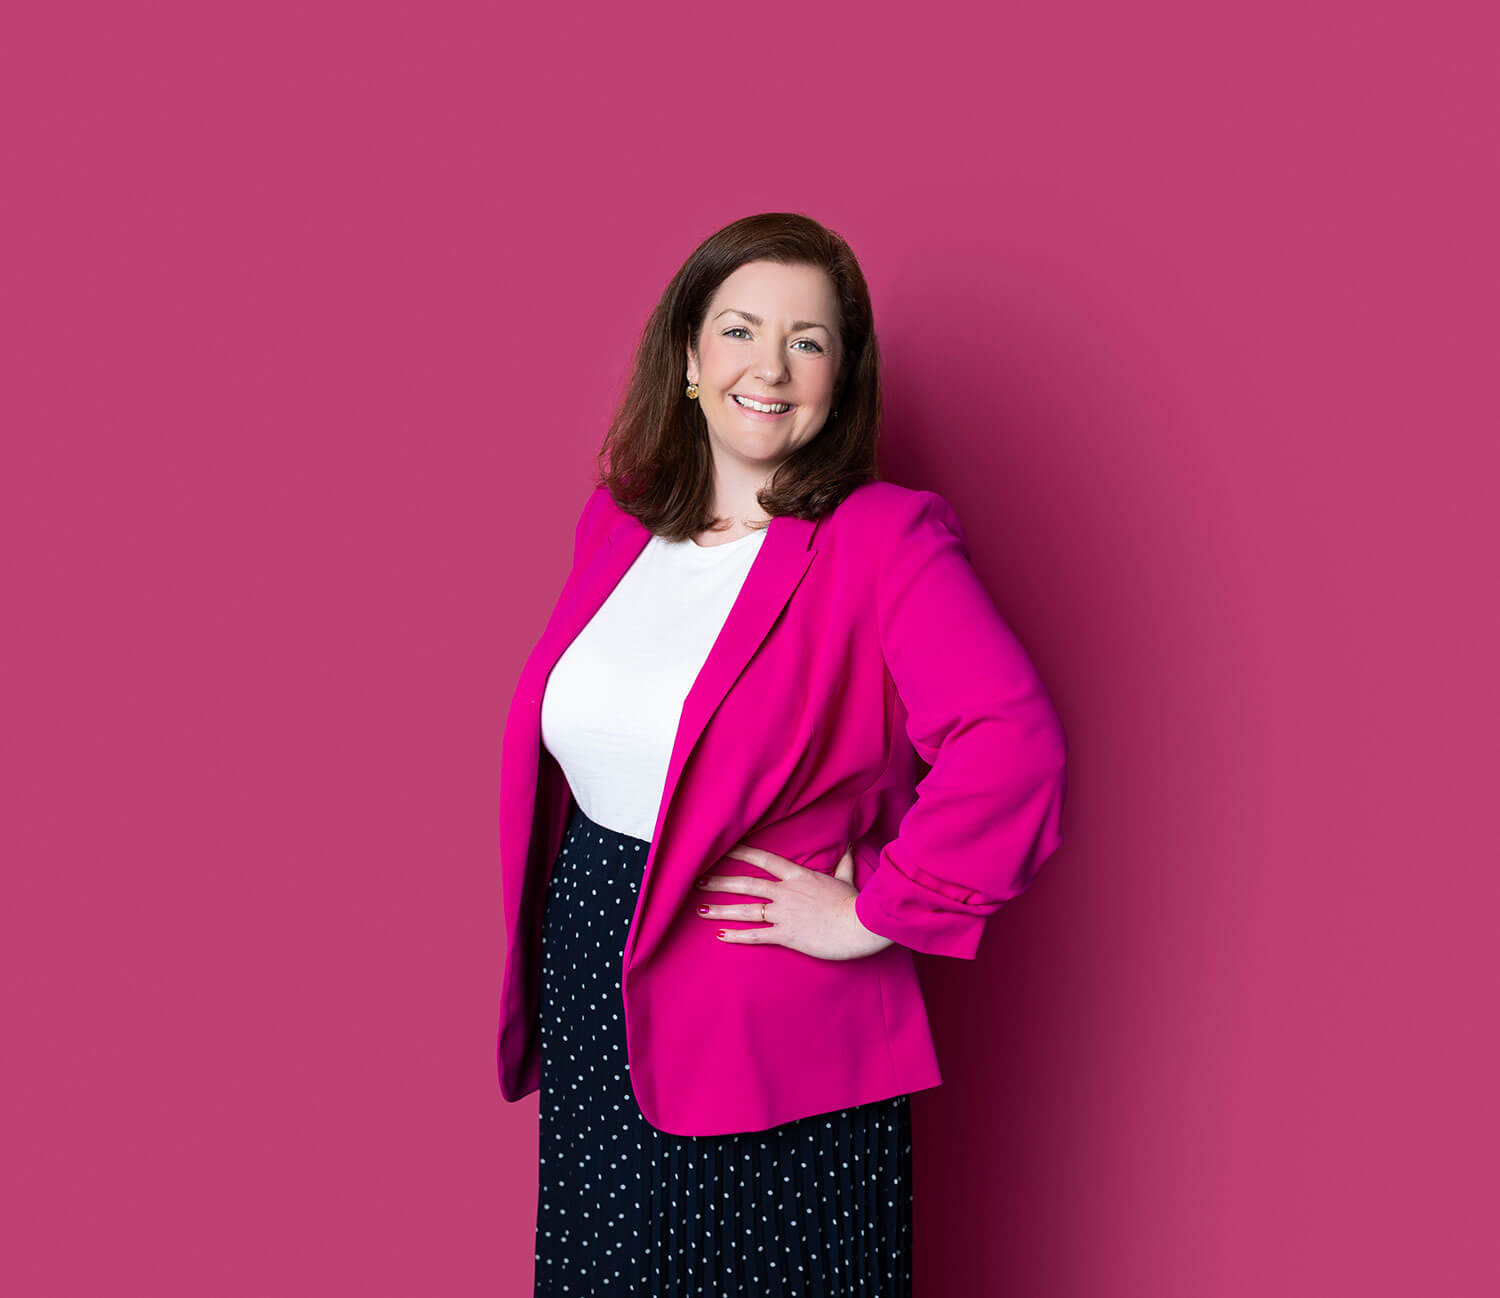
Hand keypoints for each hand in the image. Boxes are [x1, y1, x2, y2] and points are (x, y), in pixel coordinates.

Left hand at [694, 842, 894, 960]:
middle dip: (720, 882)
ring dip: (721, 910)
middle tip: (699, 881)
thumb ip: (843, 862)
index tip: (724, 848)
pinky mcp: (787, 935)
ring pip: (745, 910)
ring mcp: (784, 913)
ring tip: (701, 909)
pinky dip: (737, 936)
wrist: (861, 925)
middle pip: (746, 884)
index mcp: (798, 876)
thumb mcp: (846, 878)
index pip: (764, 859)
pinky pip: (756, 936)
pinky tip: (721, 936)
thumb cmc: (854, 903)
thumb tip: (848, 846)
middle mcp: (786, 892)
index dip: (742, 853)